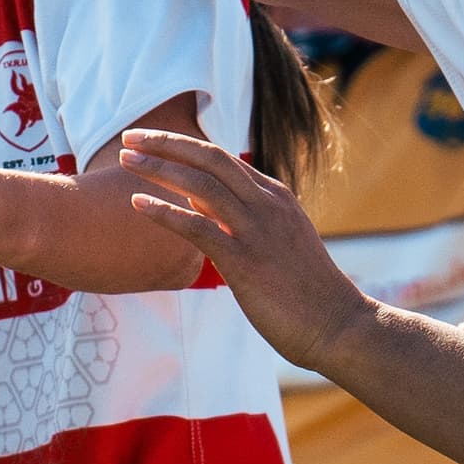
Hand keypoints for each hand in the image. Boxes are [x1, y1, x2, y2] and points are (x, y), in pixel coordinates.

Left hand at [114, 127, 370, 368]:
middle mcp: (267, 204)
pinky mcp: (245, 260)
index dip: (184, 147)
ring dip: (159, 167)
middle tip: (129, 136)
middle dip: (166, 143)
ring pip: (201, 183)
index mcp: (276, 198)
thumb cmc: (307, 295)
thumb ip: (242, 219)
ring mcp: (257, 230)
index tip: (151, 143)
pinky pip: (198, 226)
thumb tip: (198, 200)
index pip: (223, 160)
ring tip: (125, 159)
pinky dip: (164, 211)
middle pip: (209, 158)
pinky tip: (136, 203)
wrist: (339, 327)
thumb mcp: (278, 243)